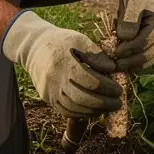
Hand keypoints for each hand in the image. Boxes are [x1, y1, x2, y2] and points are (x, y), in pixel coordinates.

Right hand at [1, 11, 120, 117]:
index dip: (108, 88)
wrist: (34, 48)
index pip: (91, 81)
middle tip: (118, 102)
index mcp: (65, 63)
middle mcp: (56, 80)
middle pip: (83, 98)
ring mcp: (50, 92)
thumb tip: (112, 69)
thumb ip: (97, 54)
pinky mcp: (48, 99)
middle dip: (104, 103)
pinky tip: (94, 110)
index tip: (119, 89)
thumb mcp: (79, 40)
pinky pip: (67, 111)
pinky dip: (83, 113)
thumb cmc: (61, 41)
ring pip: (75, 108)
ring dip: (95, 110)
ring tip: (109, 107)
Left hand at [115, 0, 153, 72]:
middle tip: (114, 63)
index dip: (129, 49)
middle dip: (131, 61)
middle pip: (149, 54)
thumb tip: (125, 38)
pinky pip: (149, 57)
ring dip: (134, 64)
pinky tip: (126, 63)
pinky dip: (138, 63)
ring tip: (118, 65)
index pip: (144, 42)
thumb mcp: (132, 1)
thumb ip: (129, 19)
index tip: (114, 52)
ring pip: (150, 59)